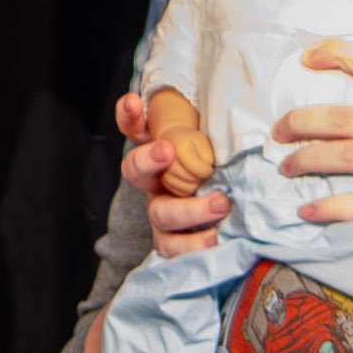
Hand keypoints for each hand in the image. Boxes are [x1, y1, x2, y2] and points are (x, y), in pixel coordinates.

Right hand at [114, 89, 228, 253]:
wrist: (224, 202)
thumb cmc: (216, 163)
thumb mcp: (209, 140)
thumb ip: (204, 126)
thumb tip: (215, 108)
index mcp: (156, 150)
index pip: (132, 126)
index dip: (128, 115)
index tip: (135, 104)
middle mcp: (152, 181)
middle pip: (134, 171)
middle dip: (148, 160)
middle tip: (169, 150)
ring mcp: (160, 212)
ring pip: (159, 215)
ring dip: (188, 210)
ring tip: (221, 204)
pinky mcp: (171, 239)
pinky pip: (173, 248)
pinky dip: (192, 247)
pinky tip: (216, 240)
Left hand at [273, 38, 352, 232]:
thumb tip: (345, 121)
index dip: (340, 55)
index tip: (306, 58)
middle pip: (347, 117)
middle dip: (303, 122)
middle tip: (277, 131)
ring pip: (350, 155)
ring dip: (309, 160)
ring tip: (285, 168)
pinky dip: (332, 206)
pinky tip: (307, 210)